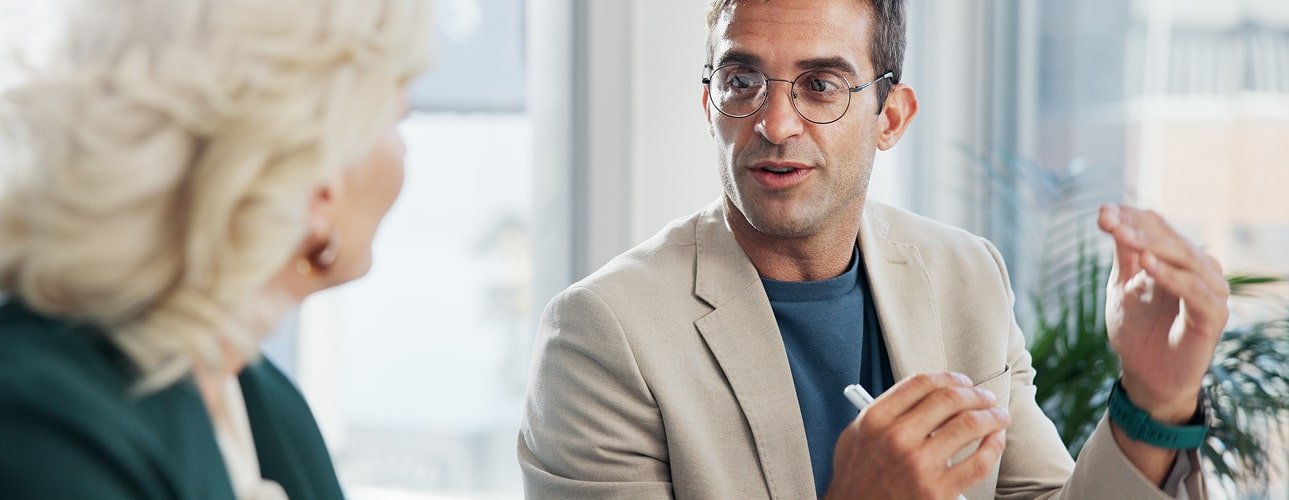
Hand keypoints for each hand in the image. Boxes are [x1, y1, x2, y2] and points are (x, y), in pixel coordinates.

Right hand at [825, 372, 1008, 499]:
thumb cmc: (856, 481)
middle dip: (975, 394)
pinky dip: (994, 446)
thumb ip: (884, 415)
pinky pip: (978, 462)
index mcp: (875, 420)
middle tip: (985, 398)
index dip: (949, 378)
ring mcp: (919, 465)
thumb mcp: (855, 438)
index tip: (961, 382)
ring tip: (999, 416)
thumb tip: (920, 397)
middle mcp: (896, 438)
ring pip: (969, 425)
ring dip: (992, 416)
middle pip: (949, 399)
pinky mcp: (937, 492)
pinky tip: (995, 440)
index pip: (921, 384)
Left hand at [1098, 205, 1228, 422]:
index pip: (1160, 228)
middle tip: (1110, 221)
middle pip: (1172, 240)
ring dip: (1153, 246)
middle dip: (1139, 229)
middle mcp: (1202, 270)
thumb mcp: (1122, 285)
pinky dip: (1170, 276)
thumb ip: (1123, 252)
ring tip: (1123, 236)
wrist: (1146, 376)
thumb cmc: (1136, 329)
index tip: (1102, 212)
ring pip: (1185, 260)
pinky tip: (1146, 265)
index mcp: (1181, 259)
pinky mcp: (1214, 317)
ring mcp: (1212, 293)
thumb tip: (1108, 211)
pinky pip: (1194, 291)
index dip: (1132, 218)